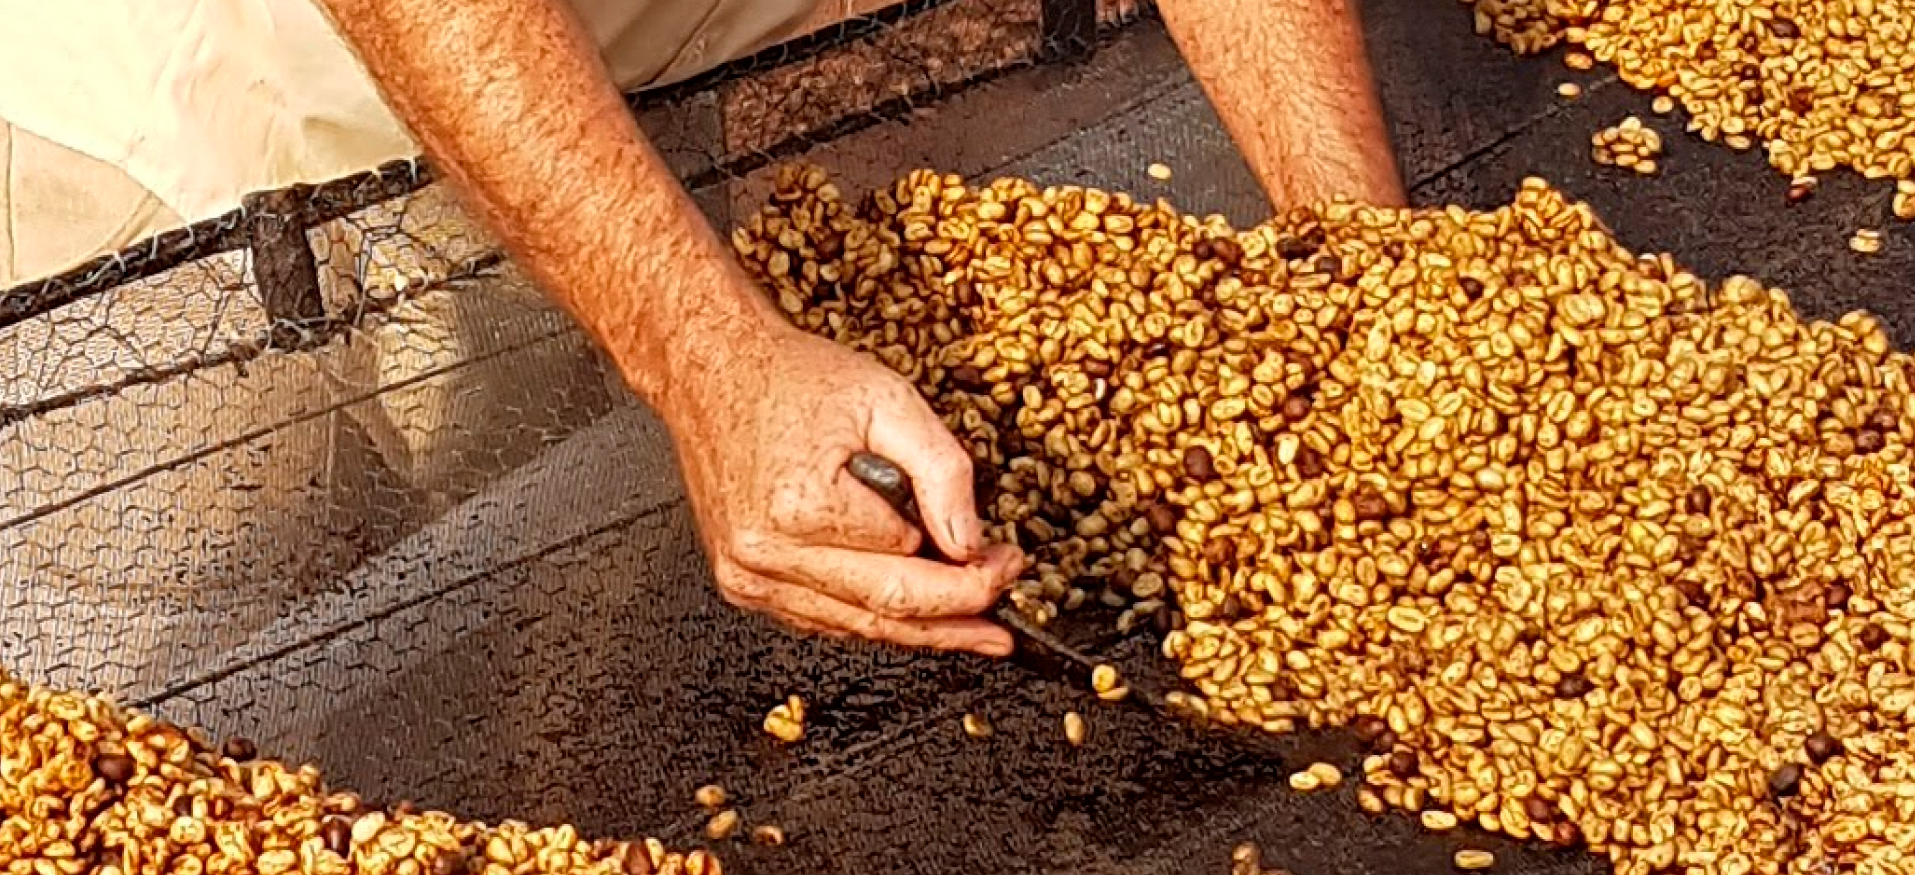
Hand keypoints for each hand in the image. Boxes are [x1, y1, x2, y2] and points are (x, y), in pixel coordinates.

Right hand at [655, 310, 1025, 656]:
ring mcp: (748, 575)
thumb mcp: (889, 401)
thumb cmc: (791, 378)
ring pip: (854, 627)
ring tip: (974, 633)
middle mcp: (765, 553)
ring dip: (919, 632)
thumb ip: (941, 471)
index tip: (1010, 563)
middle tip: (1004, 618)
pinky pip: (823, 618)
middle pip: (884, 611)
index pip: (910, 564)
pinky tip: (910, 617)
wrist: (711, 370)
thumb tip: (970, 543)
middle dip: (957, 616)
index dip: (972, 573)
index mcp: (801, 506)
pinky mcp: (742, 582)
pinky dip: (869, 618)